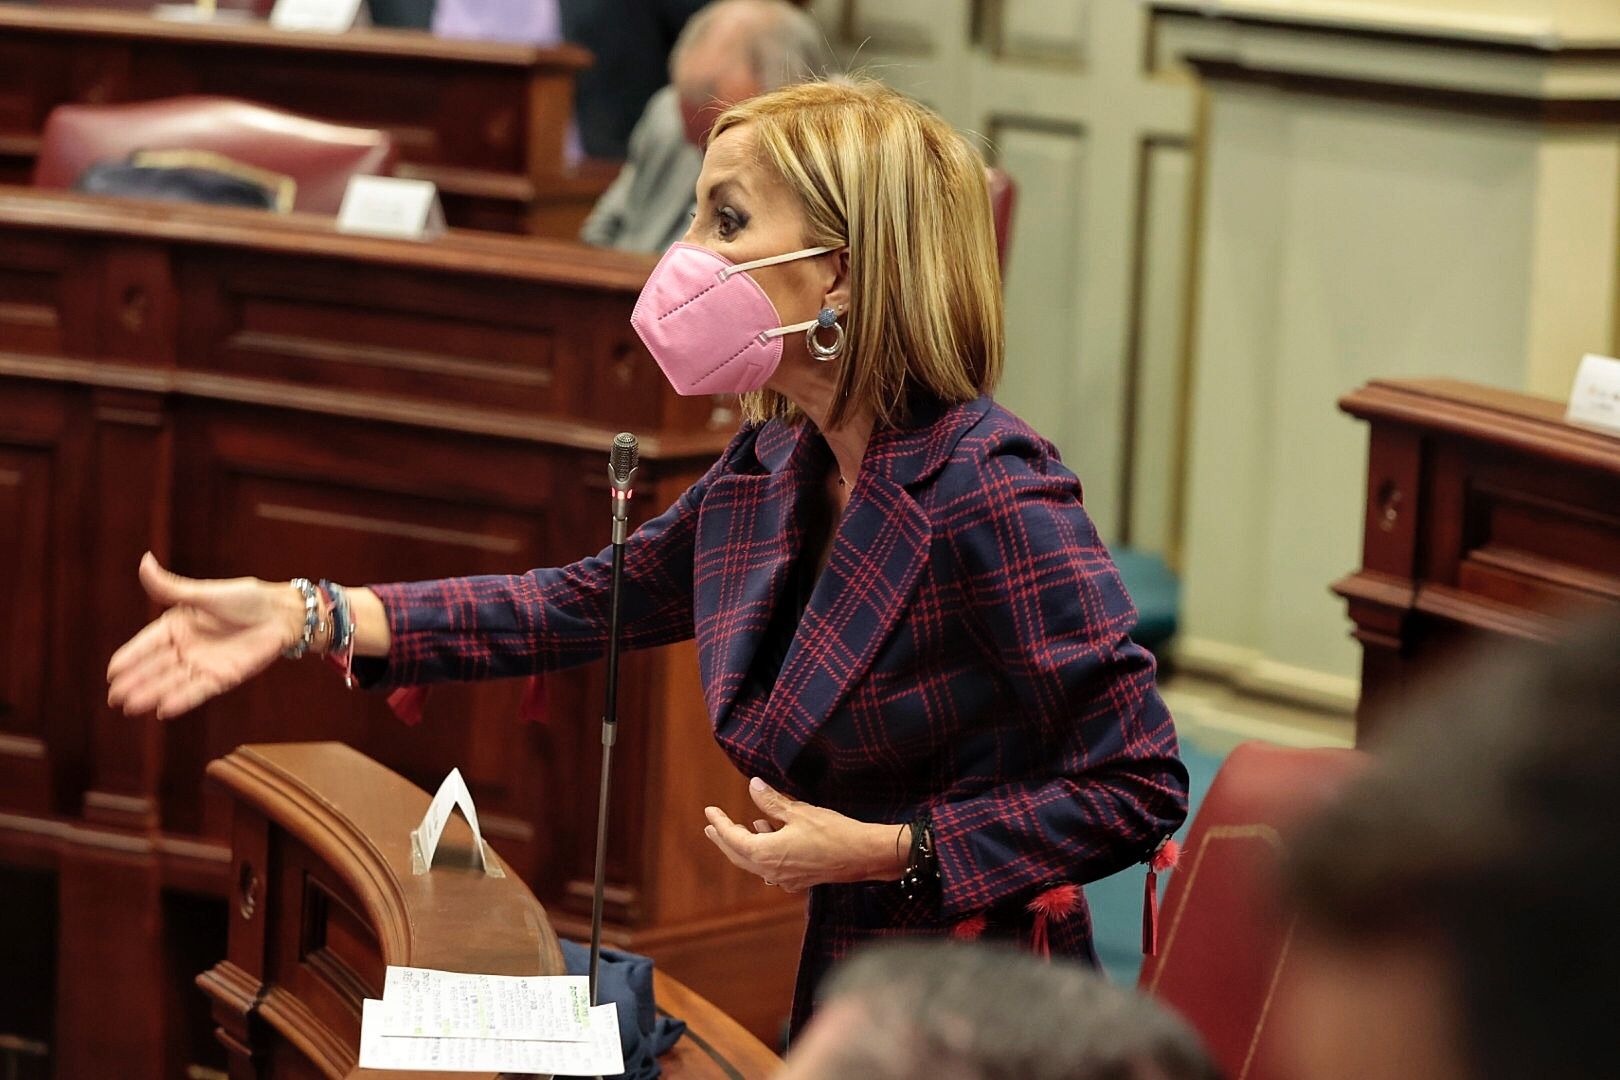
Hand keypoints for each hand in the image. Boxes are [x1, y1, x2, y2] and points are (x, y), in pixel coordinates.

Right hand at [106, 553, 303, 719]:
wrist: (282, 615)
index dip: (130, 658)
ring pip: (172, 682)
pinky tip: (163, 711)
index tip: (111, 673)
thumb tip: (144, 562)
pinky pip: (198, 690)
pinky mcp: (222, 677)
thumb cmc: (246, 599)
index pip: (147, 644)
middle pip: (155, 667)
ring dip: (151, 694)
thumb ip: (172, 588)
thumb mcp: (205, 594)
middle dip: (135, 682)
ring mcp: (203, 664)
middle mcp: (186, 648)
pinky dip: (181, 700)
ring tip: (130, 707)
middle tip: (114, 698)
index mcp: (177, 626)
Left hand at [703, 777, 904, 892]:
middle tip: (711, 828)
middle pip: (739, 855)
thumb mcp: (799, 812)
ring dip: (745, 846)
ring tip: (741, 828)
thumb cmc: (832, 832)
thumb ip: (772, 802)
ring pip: (755, 862)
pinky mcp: (800, 879)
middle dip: (724, 840)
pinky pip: (772, 867)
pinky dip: (764, 852)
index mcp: (766, 853)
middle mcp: (771, 870)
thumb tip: (752, 785)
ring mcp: (786, 878)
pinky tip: (770, 837)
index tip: (709, 811)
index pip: (733, 838)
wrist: (863, 856)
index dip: (719, 823)